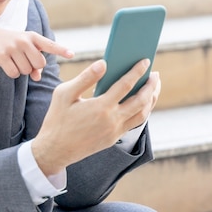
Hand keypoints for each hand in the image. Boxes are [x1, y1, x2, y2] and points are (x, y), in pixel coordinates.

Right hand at [0, 30, 73, 80]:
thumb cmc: (14, 45)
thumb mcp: (27, 49)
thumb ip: (36, 63)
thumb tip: (37, 77)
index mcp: (34, 37)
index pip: (50, 45)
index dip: (61, 50)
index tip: (72, 54)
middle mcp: (24, 40)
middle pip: (39, 64)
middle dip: (33, 66)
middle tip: (24, 60)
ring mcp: (12, 47)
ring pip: (26, 70)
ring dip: (22, 70)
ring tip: (14, 60)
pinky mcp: (1, 55)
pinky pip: (14, 73)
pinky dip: (12, 73)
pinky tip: (7, 64)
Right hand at [32, 58, 160, 175]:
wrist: (55, 150)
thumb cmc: (57, 118)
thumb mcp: (64, 94)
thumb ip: (85, 77)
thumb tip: (103, 63)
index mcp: (100, 107)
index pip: (126, 85)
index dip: (137, 72)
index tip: (145, 61)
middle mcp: (112, 120)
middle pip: (141, 101)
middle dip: (151, 86)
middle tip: (156, 75)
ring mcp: (114, 131)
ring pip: (142, 115)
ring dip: (151, 100)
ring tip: (153, 88)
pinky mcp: (113, 138)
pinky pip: (134, 123)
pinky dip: (142, 111)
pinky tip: (141, 103)